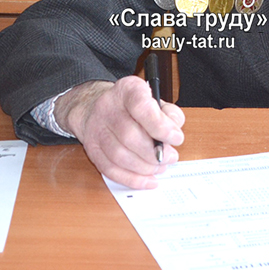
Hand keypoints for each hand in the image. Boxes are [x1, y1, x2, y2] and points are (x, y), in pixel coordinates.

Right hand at [54, 77, 185, 187]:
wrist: (96, 106)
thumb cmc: (132, 105)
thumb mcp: (155, 99)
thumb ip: (170, 114)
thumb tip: (174, 133)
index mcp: (127, 90)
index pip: (141, 107)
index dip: (161, 126)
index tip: (176, 138)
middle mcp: (107, 107)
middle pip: (129, 135)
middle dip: (154, 152)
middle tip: (170, 157)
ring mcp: (96, 129)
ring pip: (119, 156)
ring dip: (145, 167)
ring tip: (160, 167)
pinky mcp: (92, 149)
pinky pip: (110, 170)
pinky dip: (132, 179)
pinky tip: (148, 180)